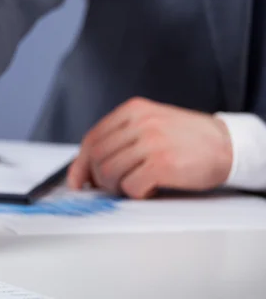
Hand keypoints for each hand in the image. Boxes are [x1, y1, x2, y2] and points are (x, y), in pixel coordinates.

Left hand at [67, 97, 232, 198]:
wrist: (227, 144)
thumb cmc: (186, 139)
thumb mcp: (151, 124)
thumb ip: (121, 137)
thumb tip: (88, 167)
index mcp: (133, 109)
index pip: (92, 138)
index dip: (79, 164)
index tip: (76, 181)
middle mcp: (139, 122)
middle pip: (97, 157)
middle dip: (97, 179)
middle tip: (108, 188)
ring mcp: (151, 141)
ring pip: (109, 173)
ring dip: (116, 188)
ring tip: (133, 186)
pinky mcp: (162, 163)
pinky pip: (130, 186)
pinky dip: (135, 194)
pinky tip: (149, 189)